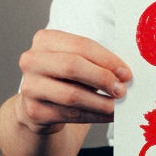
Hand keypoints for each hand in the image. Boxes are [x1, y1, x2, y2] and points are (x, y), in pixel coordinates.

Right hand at [17, 28, 131, 131]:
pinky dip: (94, 116)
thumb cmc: (65, 78)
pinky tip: (107, 116)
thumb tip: (124, 75)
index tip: (126, 73)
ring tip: (117, 106)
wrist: (41, 104)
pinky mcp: (34, 111)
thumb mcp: (78, 62)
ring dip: (100, 102)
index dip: (106, 59)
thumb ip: (96, 62)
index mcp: (45, 40)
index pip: (81, 45)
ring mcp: (30, 87)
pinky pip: (70, 115)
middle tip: (122, 90)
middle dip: (102, 78)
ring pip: (71, 94)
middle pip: (72, 66)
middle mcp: (32, 60)